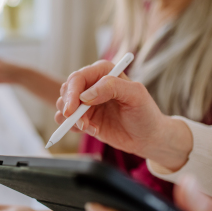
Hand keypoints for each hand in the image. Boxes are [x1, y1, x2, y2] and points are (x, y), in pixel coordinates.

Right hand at [55, 60, 191, 170]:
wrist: (148, 137)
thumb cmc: (145, 113)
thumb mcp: (135, 95)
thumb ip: (112, 87)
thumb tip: (86, 95)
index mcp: (104, 72)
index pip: (78, 78)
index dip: (71, 93)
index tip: (72, 110)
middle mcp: (93, 84)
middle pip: (67, 90)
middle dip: (69, 108)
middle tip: (82, 123)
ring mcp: (86, 102)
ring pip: (63, 105)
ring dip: (71, 119)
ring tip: (91, 128)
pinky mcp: (84, 117)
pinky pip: (66, 120)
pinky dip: (72, 127)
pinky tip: (91, 130)